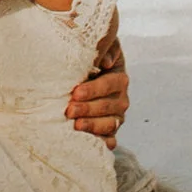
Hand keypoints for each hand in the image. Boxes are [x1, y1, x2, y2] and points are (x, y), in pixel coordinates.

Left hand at [65, 23, 126, 145]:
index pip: (110, 84)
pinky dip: (103, 142)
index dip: (94, 90)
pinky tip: (93, 143)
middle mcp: (121, 99)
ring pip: (110, 124)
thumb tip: (106, 62)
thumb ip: (105, 48)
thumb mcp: (97, 47)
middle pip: (108, 106)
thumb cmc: (88, 59)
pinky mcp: (109, 131)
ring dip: (93, 126)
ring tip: (76, 125)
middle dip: (88, 109)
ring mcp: (117, 116)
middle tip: (70, 110)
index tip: (75, 92)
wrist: (83, 76)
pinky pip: (110, 139)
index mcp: (119, 77)